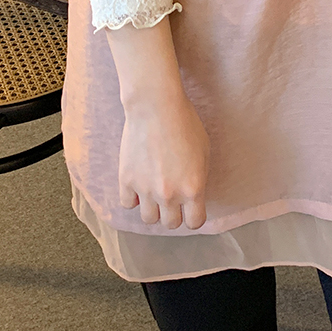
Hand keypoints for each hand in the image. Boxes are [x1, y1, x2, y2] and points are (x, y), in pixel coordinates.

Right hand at [119, 93, 210, 229]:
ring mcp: (146, 189)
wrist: (155, 106)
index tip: (191, 210)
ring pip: (148, 219)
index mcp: (193, 188)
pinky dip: (133, 198)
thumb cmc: (184, 123)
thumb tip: (192, 192)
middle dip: (173, 213)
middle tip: (172, 199)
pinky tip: (138, 184)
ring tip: (154, 194)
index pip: (194, 222)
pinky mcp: (126, 180)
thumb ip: (198, 177)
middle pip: (170, 224)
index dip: (194, 216)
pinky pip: (127, 204)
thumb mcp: (204, 151)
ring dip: (153, 209)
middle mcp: (169, 194)